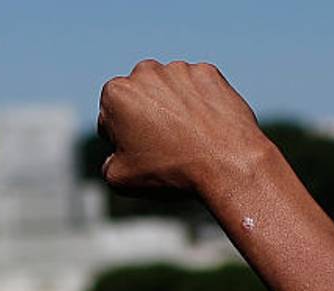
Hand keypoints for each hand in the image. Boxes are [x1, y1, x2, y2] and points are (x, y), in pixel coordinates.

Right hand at [97, 60, 273, 196]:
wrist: (227, 164)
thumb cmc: (170, 171)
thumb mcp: (120, 179)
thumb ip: (106, 163)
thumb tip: (114, 157)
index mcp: (116, 92)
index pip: (111, 118)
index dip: (123, 140)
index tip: (142, 154)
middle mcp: (145, 71)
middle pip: (139, 99)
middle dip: (146, 118)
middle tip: (164, 147)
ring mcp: (179, 69)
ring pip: (169, 91)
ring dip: (173, 109)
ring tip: (188, 139)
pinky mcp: (208, 72)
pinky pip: (197, 89)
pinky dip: (198, 104)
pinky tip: (205, 128)